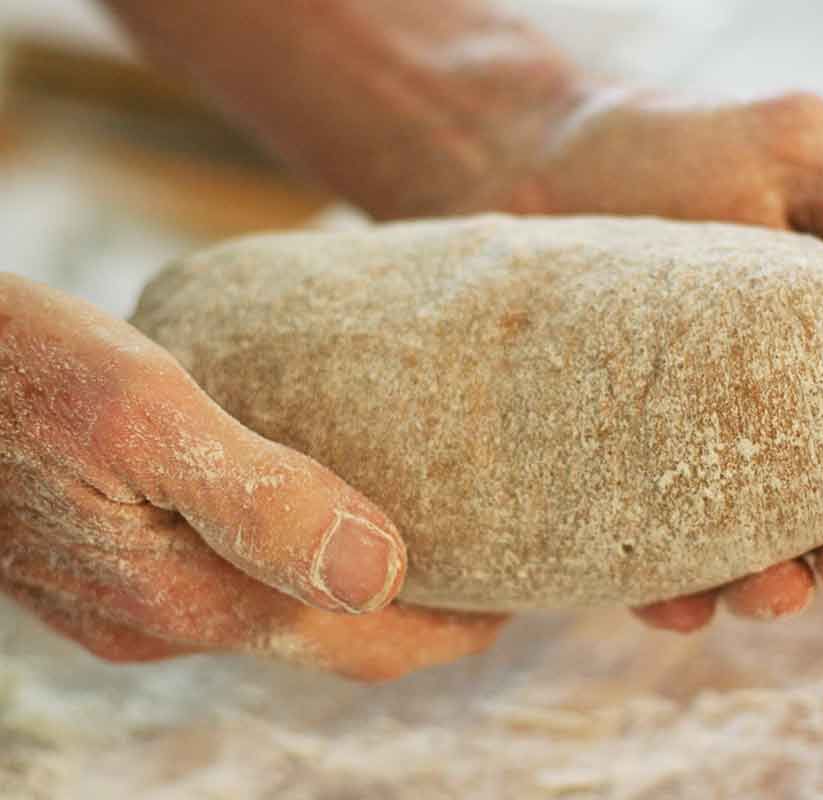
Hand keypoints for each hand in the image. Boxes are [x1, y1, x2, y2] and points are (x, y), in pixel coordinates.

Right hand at [0, 275, 502, 679]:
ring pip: (285, 618)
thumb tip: (382, 572)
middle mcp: (167, 622)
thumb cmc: (16, 369)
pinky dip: (302, 566)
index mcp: (194, 600)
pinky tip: (321, 514)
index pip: (367, 643)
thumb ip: (261, 500)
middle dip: (423, 616)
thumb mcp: (142, 413)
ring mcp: (132, 603)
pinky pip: (235, 586)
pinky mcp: (108, 566)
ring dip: (364, 592)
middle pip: (335, 642)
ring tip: (431, 537)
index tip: (525, 591)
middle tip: (497, 562)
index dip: (456, 627)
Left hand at [463, 90, 822, 629]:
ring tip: (772, 589)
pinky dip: (674, 594)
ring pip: (765, 563)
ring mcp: (708, 460)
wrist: (550, 158)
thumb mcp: (803, 163)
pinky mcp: (628, 477)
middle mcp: (792, 427)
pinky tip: (675, 601)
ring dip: (779, 594)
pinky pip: (657, 559)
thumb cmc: (691, 151)